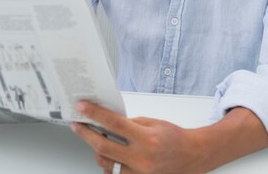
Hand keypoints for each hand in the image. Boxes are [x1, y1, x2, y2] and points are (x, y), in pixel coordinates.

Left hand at [71, 101, 202, 173]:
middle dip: (86, 134)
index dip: (95, 114)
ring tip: (92, 137)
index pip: (114, 124)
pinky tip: (106, 154)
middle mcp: (142, 160)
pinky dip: (108, 164)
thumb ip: (129, 123)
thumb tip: (107, 121)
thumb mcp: (152, 122)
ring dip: (96, 150)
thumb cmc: (174, 138)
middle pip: (104, 147)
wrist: (191, 157)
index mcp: (146, 139)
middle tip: (77, 124)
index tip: (82, 106)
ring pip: (106, 164)